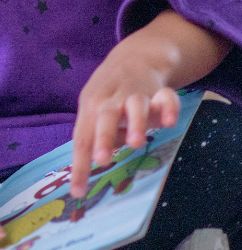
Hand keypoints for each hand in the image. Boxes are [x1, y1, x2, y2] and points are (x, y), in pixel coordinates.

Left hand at [69, 8, 230, 195]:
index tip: (78, 192)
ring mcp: (135, 93)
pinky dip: (169, 106)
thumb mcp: (96, 113)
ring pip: (134, 105)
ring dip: (135, 123)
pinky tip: (171, 121)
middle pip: (104, 117)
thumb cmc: (111, 96)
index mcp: (90, 107)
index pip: (82, 138)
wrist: (135, 57)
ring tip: (136, 143)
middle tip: (101, 160)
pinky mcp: (159, 90)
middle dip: (103, 138)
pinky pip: (166, 97)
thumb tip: (95, 162)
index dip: (79, 165)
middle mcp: (110, 99)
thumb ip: (97, 137)